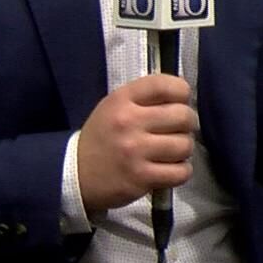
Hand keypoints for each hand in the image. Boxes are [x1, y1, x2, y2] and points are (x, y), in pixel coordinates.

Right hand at [76, 74, 196, 214]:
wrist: (75, 175)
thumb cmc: (103, 137)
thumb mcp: (115, 107)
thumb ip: (146, 98)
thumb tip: (185, 97)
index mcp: (121, 100)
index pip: (165, 85)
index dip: (182, 92)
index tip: (179, 102)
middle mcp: (128, 122)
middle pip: (183, 116)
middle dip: (187, 124)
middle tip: (178, 130)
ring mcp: (135, 151)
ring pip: (185, 145)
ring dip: (183, 149)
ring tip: (171, 151)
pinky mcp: (141, 178)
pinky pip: (181, 172)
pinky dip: (181, 171)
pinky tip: (170, 168)